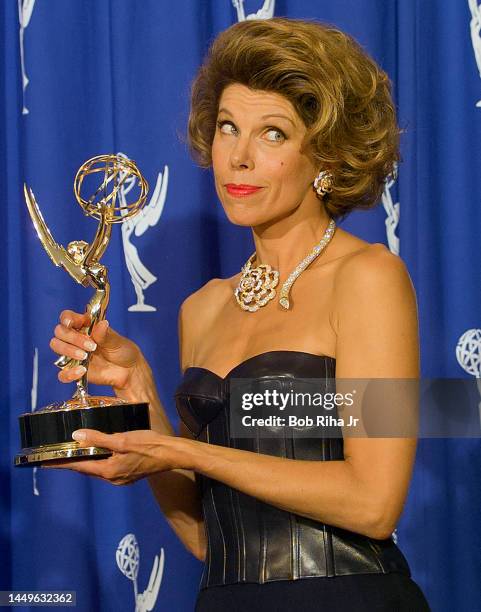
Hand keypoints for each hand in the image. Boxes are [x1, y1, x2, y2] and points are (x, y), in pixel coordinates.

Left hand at [42, 429, 187, 484]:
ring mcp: (121, 478)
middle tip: (57, 455)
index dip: (61, 464)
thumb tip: (77, 436)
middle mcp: (112, 478)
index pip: (79, 467)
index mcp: (108, 471)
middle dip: (72, 462)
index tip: (45, 462)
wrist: (171, 454)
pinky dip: (99, 460)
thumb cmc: (149, 445)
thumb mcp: (121, 439)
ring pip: (98, 468)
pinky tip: (100, 452)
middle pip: (87, 469)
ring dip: (86, 461)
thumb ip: (98, 438)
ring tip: (75, 452)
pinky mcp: (128, 474)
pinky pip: (108, 468)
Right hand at [50, 310, 143, 392]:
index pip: (68, 317)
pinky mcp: (73, 371)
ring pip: (56, 347)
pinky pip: (62, 373)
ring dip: (68, 350)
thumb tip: (101, 324)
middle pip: (59, 332)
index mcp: (85, 326)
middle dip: (72, 338)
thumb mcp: (117, 342)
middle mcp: (76, 339)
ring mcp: (72, 355)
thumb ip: (106, 335)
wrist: (128, 371)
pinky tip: (82, 371)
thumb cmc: (122, 351)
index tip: (72, 323)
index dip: (67, 318)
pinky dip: (69, 372)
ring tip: (85, 356)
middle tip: (91, 346)